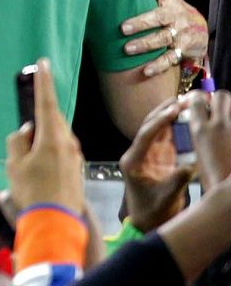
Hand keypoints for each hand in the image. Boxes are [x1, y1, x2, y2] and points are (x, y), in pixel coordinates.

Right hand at [6, 58, 83, 213]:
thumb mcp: (14, 165)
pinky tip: (42, 178)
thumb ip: (17, 141)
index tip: (43, 62)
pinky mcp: (78, 168)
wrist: (55, 225)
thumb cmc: (32, 193)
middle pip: (50, 122)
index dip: (43, 80)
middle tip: (23, 150)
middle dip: (37, 127)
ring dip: (42, 145)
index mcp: (51, 135)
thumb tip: (27, 131)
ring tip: (30, 172)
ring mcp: (75, 155)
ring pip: (56, 138)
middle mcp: (68, 141)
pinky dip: (50, 157)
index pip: (46, 100)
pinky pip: (61, 153)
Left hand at [119, 98, 193, 232]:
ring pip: (156, 128)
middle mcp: (137, 153)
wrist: (147, 223)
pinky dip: (173, 125)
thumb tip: (191, 166)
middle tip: (181, 100)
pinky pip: (164, 136)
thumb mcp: (165, 199)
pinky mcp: (156, 156)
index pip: (144, 135)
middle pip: (148, 126)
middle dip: (163, 111)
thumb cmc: (152, 214)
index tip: (173, 110)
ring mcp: (146, 153)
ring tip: (184, 102)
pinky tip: (184, 116)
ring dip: (168, 114)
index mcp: (132, 162)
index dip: (159, 122)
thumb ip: (176, 182)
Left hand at [121, 0, 207, 76]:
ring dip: (145, 44)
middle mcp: (176, 14)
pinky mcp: (183, 49)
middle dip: (141, 22)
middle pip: (159, 17)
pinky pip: (170, 58)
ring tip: (127, 49)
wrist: (200, 29)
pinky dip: (158, 65)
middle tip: (122, 28)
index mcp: (170, 0)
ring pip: (163, 38)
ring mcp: (181, 32)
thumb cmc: (173, 11)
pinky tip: (145, 71)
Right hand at [189, 89, 230, 191]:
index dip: (197, 97)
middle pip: (220, 96)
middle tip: (217, 108)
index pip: (197, 99)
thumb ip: (199, 136)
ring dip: (230, 109)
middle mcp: (220, 125)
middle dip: (218, 99)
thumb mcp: (197, 157)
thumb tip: (202, 124)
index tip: (199, 100)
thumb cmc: (214, 183)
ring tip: (227, 121)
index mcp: (201, 131)